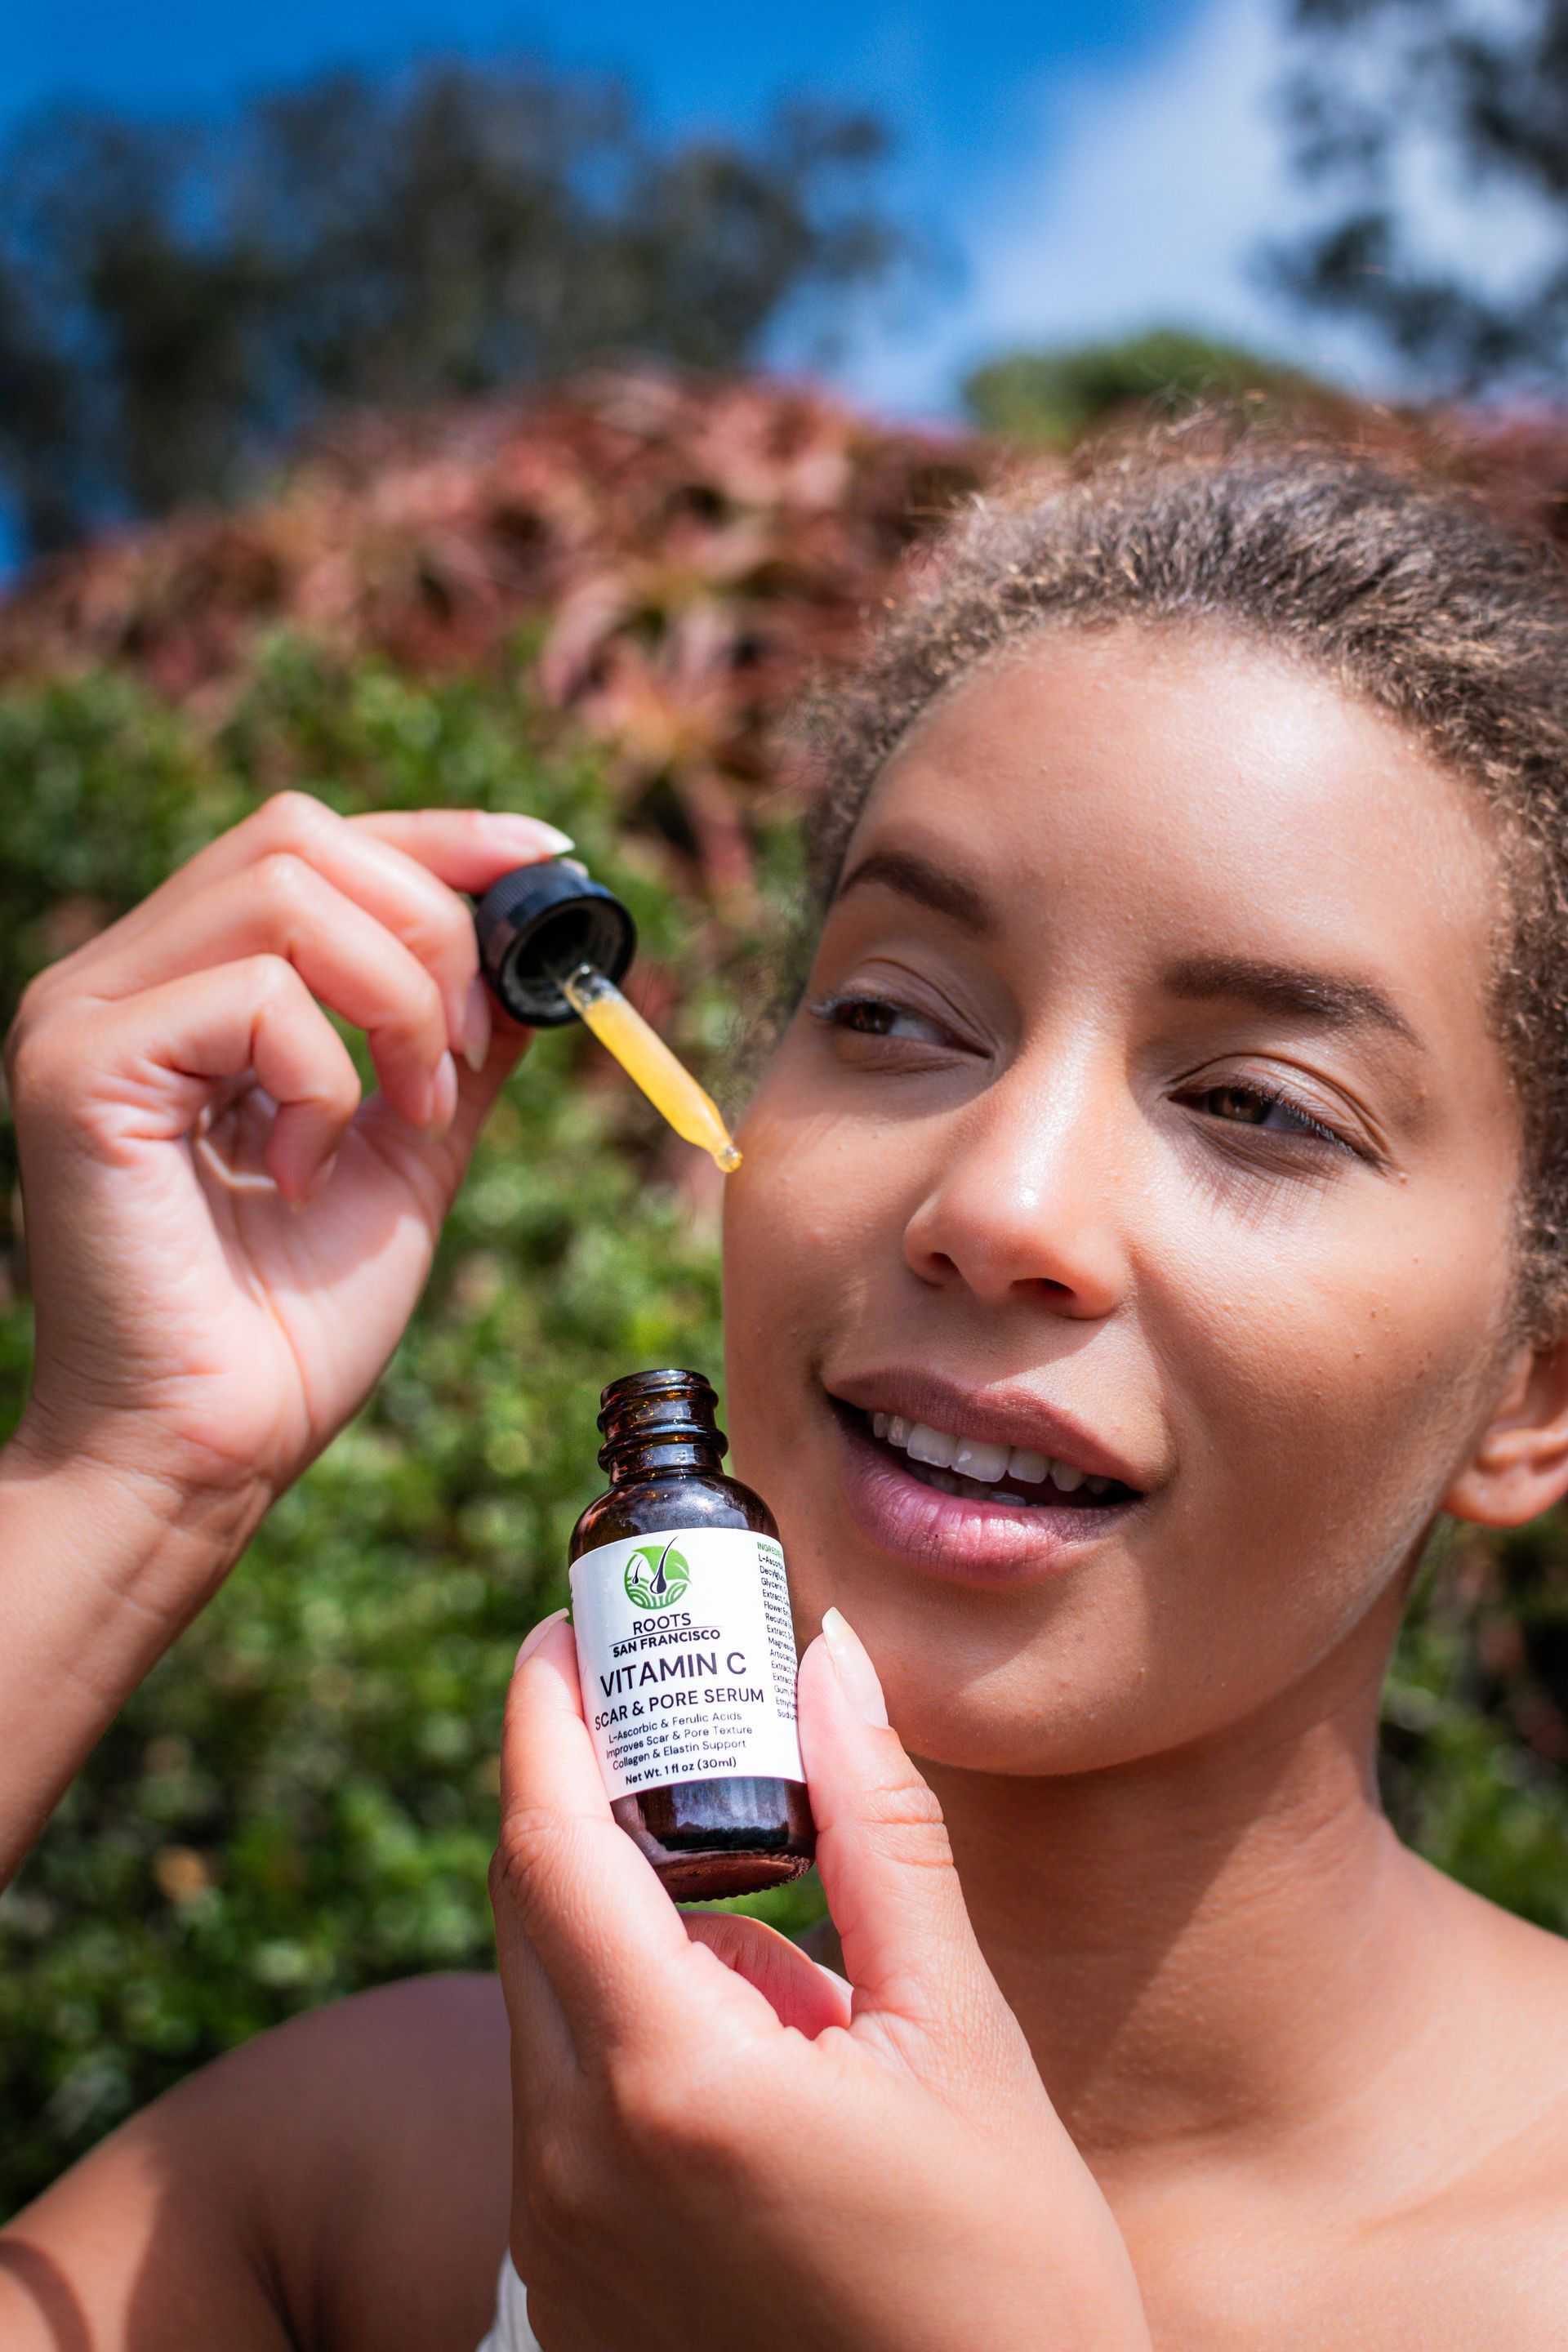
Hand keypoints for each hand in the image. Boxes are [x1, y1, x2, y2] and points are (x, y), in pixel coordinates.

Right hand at [4, 791, 563, 1588]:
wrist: (210, 1452)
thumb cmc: (294, 1321)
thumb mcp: (408, 1151)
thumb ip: (453, 1046)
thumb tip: (527, 946)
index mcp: (184, 982)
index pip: (310, 843)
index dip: (440, 838)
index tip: (548, 860)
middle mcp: (118, 976)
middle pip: (299, 837)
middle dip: (431, 932)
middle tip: (462, 1060)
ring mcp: (84, 1014)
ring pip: (285, 890)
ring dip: (395, 1003)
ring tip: (402, 1117)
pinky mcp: (79, 1069)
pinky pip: (253, 996)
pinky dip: (326, 1079)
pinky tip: (307, 1169)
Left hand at [489, 1611, 1151, 2351]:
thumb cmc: (1007, 2283)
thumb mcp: (962, 2035)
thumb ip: (882, 1829)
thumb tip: (830, 1657)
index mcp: (671, 2082)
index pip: (549, 1839)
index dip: (544, 1708)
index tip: (567, 1620)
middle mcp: (573, 2163)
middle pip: (533, 1909)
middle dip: (601, 1802)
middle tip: (691, 1729)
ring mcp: (557, 2240)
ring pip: (554, 2007)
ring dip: (643, 1941)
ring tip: (811, 2001)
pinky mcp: (569, 2294)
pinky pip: (567, 2105)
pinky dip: (638, 2042)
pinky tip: (771, 2083)